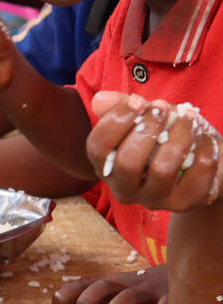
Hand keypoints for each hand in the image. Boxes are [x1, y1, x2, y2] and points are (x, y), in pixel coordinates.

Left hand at [52, 264, 169, 303]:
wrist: (178, 271)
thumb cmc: (140, 289)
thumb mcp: (115, 290)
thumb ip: (96, 297)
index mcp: (110, 283)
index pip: (81, 285)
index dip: (65, 297)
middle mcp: (125, 285)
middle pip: (101, 286)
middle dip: (87, 302)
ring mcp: (147, 291)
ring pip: (128, 295)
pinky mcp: (169, 298)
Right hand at [86, 92, 222, 210]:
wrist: (195, 166)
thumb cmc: (161, 138)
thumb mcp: (140, 118)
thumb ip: (119, 106)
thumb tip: (101, 99)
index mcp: (105, 166)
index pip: (98, 148)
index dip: (116, 121)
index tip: (138, 101)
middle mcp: (123, 188)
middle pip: (127, 162)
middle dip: (148, 128)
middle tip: (163, 108)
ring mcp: (153, 199)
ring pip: (162, 170)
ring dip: (179, 137)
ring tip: (188, 118)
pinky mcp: (182, 204)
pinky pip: (196, 177)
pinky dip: (204, 151)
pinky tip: (205, 137)